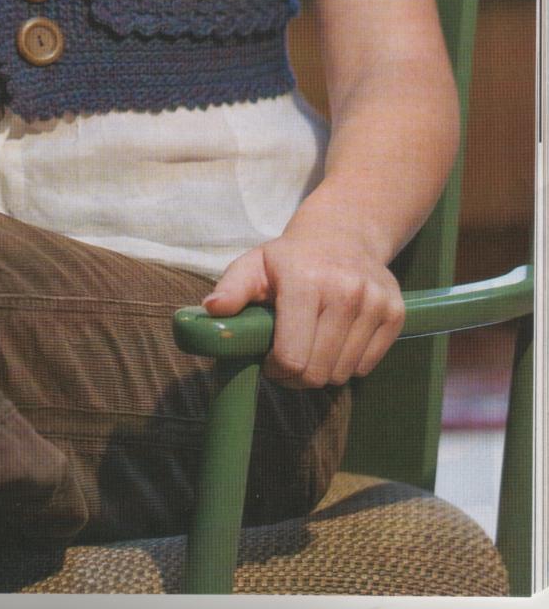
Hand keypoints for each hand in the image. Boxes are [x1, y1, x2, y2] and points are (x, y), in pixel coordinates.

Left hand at [203, 228, 404, 387]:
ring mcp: (374, 303)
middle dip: (297, 376)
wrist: (345, 232)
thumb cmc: (291, 257)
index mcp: (304, 281)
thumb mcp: (254, 264)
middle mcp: (345, 291)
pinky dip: (349, 363)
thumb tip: (211, 310)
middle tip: (287, 361)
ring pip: (344, 373)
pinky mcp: (396, 313)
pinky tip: (335, 340)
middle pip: (318, 372)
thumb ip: (231, 289)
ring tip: (310, 347)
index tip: (270, 361)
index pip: (293, 356)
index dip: (277, 370)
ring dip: (323, 371)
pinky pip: (367, 366)